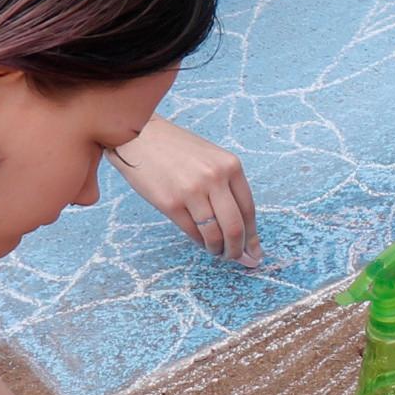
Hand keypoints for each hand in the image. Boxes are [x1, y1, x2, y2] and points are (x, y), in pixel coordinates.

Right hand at [110, 113, 259, 262]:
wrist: (140, 136)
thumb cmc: (178, 150)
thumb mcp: (211, 160)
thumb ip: (227, 189)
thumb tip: (242, 229)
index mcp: (230, 166)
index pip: (249, 210)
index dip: (252, 236)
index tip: (254, 252)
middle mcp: (215, 178)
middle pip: (235, 227)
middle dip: (238, 250)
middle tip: (236, 258)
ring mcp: (192, 191)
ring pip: (214, 234)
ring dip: (218, 249)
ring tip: (216, 251)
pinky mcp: (170, 203)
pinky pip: (192, 232)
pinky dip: (200, 242)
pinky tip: (201, 242)